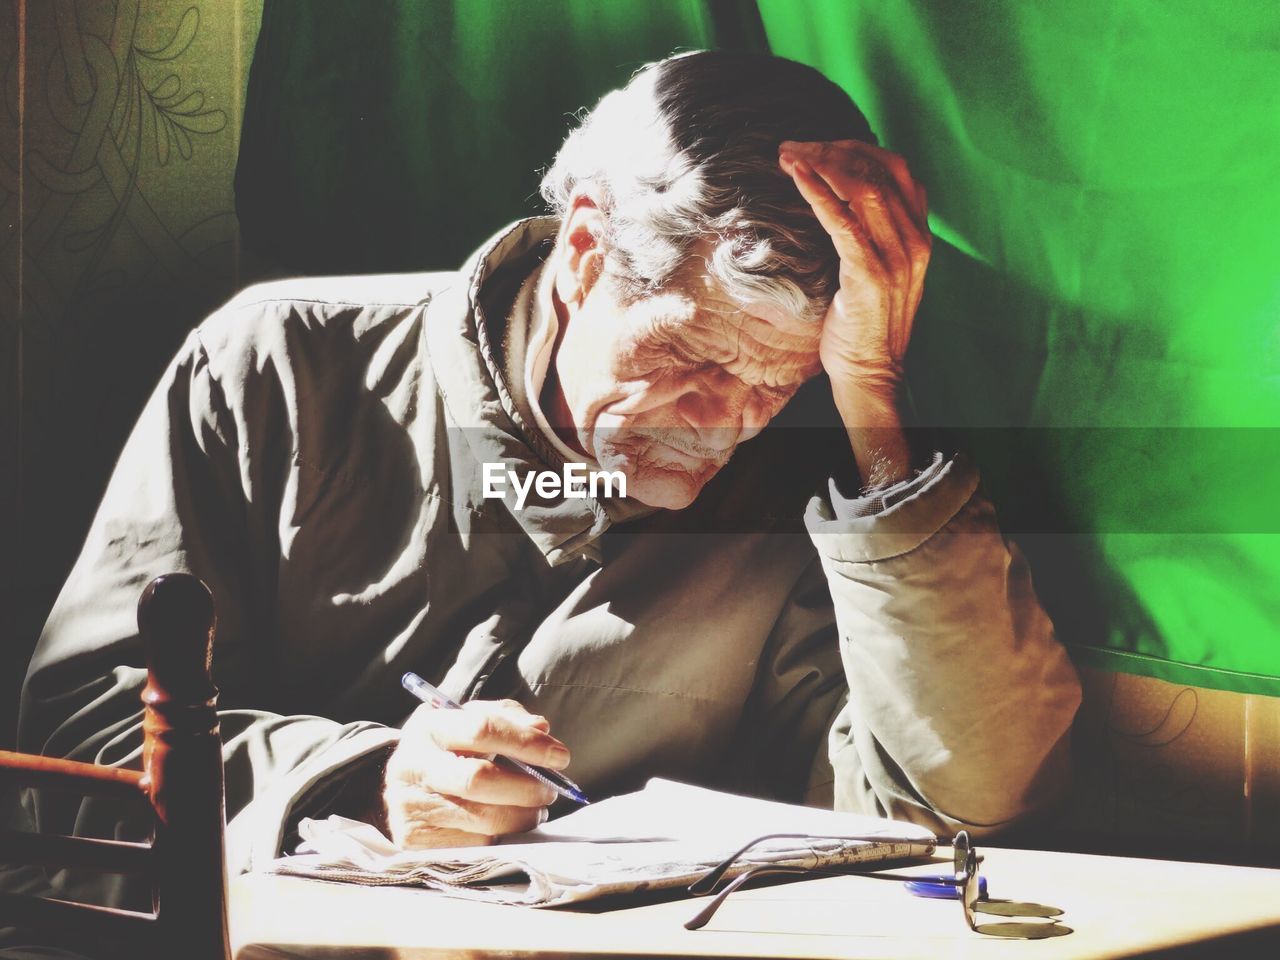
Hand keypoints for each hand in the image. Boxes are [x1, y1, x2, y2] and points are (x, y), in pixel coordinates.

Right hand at [382, 698, 569, 848]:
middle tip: (550, 791)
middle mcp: (413, 765)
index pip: (482, 729)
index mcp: (430, 727)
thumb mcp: (469, 721)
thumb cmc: (448, 748)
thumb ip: (507, 718)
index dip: (526, 743)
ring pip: (480, 818)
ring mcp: (410, 806)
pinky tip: (507, 826)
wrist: (403, 785)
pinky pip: (472, 844)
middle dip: (525, 787)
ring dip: (521, 817)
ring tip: (536, 809)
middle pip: (479, 779)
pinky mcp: (414, 841)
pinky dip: (500, 837)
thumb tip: (541, 729)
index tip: (560, 757)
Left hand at [777, 140, 930, 401]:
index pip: (897, 169)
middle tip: (794, 145)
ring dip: (820, 163)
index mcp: (921, 237)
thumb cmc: (866, 326)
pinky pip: (841, 220)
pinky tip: (794, 174)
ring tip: (789, 154)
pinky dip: (816, 190)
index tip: (819, 146)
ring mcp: (896, 258)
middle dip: (832, 150)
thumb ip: (875, 238)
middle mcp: (915, 241)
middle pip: (878, 170)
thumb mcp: (880, 274)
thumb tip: (841, 202)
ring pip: (862, 187)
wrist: (872, 373)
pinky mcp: (869, 274)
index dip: (857, 148)